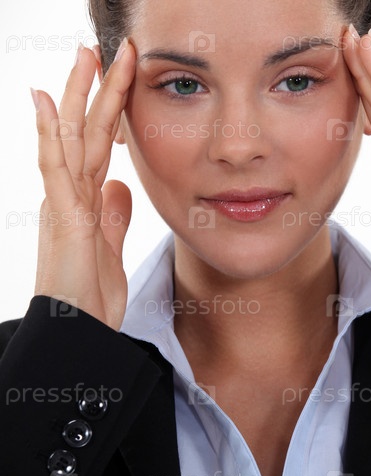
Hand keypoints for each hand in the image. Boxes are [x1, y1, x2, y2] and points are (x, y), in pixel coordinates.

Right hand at [31, 40, 135, 329]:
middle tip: (103, 48)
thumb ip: (113, 215)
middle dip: (95, 88)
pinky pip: (54, 167)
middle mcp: (72, 193)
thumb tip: (121, 187)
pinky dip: (49, 133)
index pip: (101, 143)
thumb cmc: (90, 294)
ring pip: (70, 137)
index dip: (111, 110)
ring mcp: (64, 201)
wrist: (78, 330)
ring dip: (78, 95)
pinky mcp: (62, 216)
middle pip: (84, 130)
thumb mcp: (109, 246)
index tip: (122, 76)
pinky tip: (46, 101)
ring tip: (84, 55)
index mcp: (87, 198)